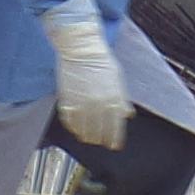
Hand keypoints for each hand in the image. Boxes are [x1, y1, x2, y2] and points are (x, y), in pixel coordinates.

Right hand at [42, 2, 130, 150]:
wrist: (81, 49)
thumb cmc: (101, 61)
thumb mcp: (118, 80)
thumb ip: (122, 99)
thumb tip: (127, 115)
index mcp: (113, 100)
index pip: (115, 128)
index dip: (114, 139)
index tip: (114, 146)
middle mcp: (98, 105)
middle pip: (99, 133)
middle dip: (100, 139)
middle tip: (99, 141)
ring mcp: (81, 104)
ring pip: (83, 130)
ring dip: (86, 136)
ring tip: (87, 137)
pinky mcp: (67, 101)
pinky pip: (70, 122)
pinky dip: (73, 127)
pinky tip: (76, 127)